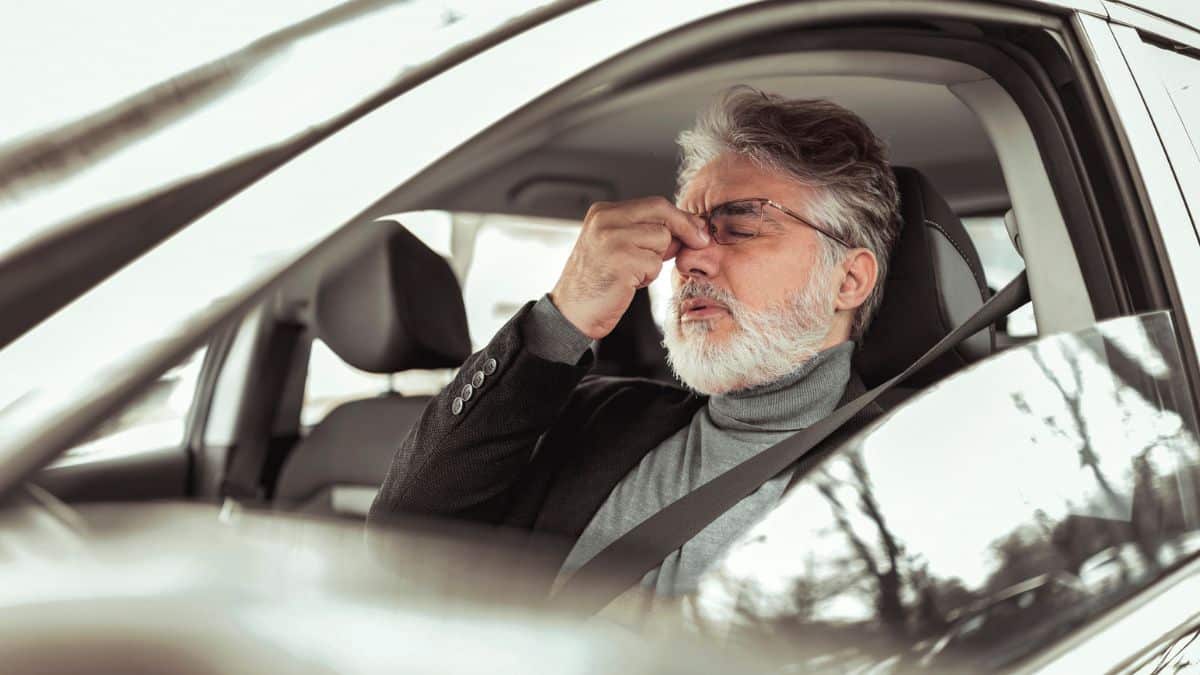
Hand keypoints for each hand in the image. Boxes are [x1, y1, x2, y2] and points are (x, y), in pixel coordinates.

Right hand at [550, 197, 709, 339]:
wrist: (571, 312)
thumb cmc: (596, 283)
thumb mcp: (618, 248)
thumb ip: (646, 234)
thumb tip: (688, 229)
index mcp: (603, 212)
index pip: (653, 204)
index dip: (680, 217)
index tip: (697, 229)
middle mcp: (605, 220)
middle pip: (661, 213)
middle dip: (685, 228)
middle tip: (699, 242)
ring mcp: (612, 238)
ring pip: (661, 239)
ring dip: (655, 260)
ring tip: (633, 273)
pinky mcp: (620, 260)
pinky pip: (654, 264)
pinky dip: (648, 277)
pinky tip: (628, 283)